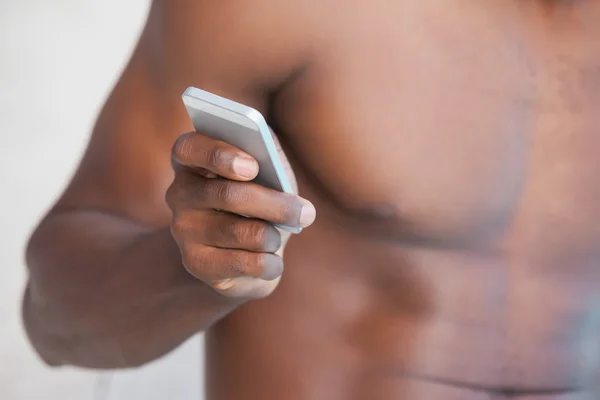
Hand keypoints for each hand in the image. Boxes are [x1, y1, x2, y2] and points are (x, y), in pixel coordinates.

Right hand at [166, 130, 315, 298]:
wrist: (255, 254)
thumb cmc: (263, 201)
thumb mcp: (269, 173)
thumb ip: (268, 154)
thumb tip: (270, 154)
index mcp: (193, 160)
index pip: (190, 147)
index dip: (218, 155)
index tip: (252, 166)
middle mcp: (180, 193)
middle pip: (228, 195)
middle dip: (274, 205)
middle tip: (307, 213)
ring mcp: (183, 230)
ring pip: (239, 231)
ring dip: (272, 236)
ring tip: (279, 238)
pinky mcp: (195, 262)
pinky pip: (242, 263)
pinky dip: (269, 263)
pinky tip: (272, 261)